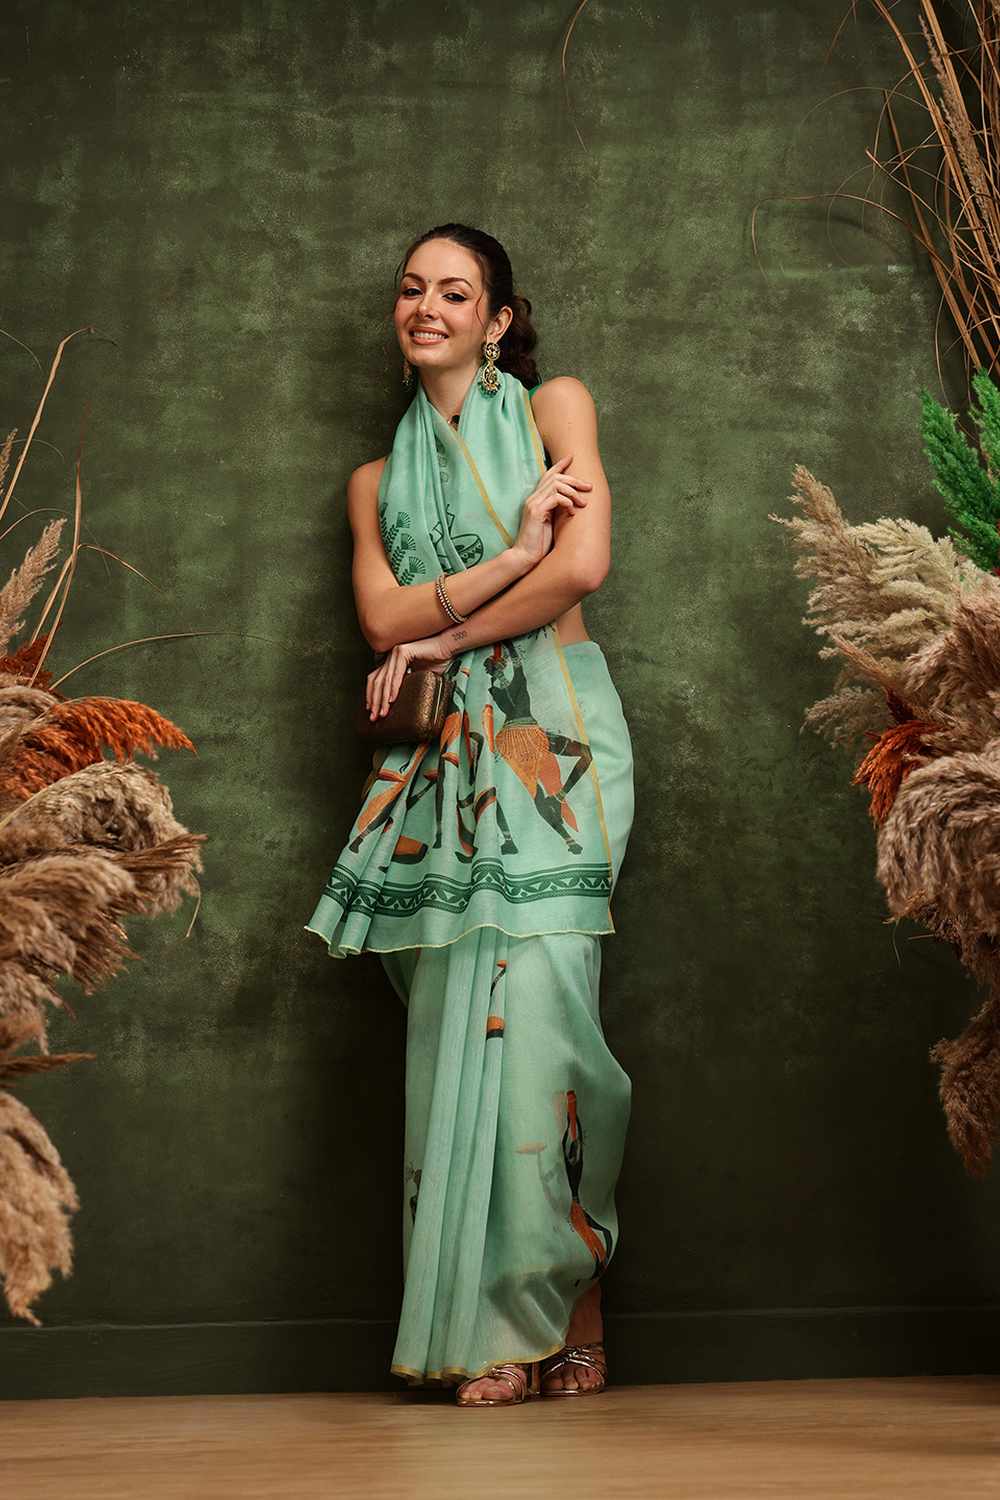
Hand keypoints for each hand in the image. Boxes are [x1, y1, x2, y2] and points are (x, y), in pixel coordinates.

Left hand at [366, 634, 451, 719]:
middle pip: (376, 681)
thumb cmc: (437, 661)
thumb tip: (399, 704)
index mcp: (391, 662)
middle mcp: (390, 656)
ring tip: (383, 711)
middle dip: (374, 701)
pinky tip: (391, 699)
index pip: (375, 680)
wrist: (448, 648)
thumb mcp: (417, 678)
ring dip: (382, 698)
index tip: (371, 710)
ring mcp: (395, 653)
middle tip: (374, 716)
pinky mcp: (403, 651)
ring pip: (384, 679)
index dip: (371, 696)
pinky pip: (395, 673)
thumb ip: (406, 686)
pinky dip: (393, 687)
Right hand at [510, 454, 591, 569]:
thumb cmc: (538, 542)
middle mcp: (532, 498)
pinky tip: (573, 513)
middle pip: (555, 478)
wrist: (525, 556)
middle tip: (589, 487)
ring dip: (573, 493)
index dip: (560, 465)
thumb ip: (556, 509)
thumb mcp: (550, 522)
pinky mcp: (536, 512)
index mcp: (535, 499)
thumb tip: (572, 502)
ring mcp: (533, 504)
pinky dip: (567, 503)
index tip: (572, 458)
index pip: (547, 475)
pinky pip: (556, 498)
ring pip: (557, 486)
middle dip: (575, 480)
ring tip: (583, 504)